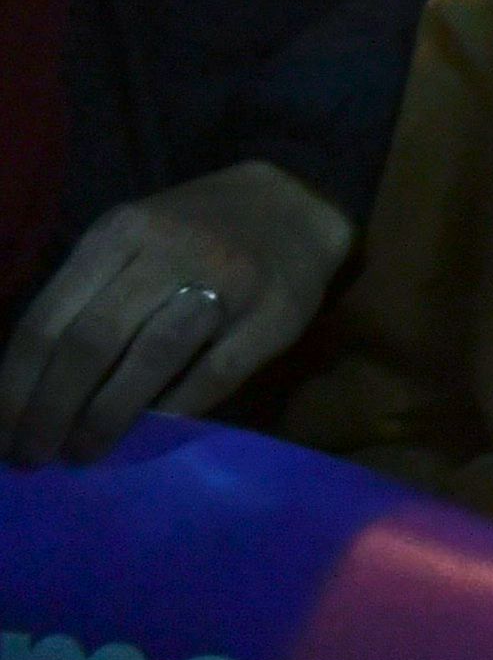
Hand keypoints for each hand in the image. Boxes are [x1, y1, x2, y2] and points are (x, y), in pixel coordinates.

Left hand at [0, 160, 354, 464]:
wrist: (296, 203)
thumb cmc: (192, 235)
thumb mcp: (132, 241)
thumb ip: (89, 295)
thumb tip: (33, 387)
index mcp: (120, 233)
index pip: (49, 319)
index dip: (16, 386)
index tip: (2, 434)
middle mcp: (168, 251)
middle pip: (92, 341)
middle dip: (52, 410)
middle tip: (34, 455)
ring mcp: (226, 281)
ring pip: (150, 358)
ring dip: (106, 417)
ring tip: (83, 453)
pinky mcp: (272, 315)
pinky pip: (211, 375)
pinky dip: (174, 410)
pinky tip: (150, 432)